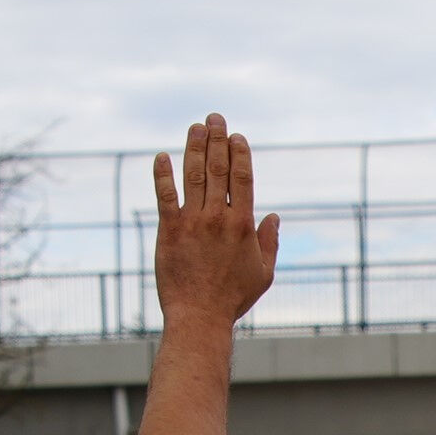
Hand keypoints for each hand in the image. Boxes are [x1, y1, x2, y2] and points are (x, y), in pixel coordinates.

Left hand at [152, 114, 279, 327]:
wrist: (200, 317)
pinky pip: (164, 196)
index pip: (242, 177)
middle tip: (214, 118)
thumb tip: (274, 216)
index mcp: (242, 225)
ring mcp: (192, 222)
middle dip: (216, 139)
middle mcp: (218, 218)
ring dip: (193, 147)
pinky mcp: (168, 231)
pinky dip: (163, 175)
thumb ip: (270, 242)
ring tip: (195, 127)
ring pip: (192, 175)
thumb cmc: (233, 298)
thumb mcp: (263, 273)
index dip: (239, 152)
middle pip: (217, 168)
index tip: (235, 136)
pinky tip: (161, 157)